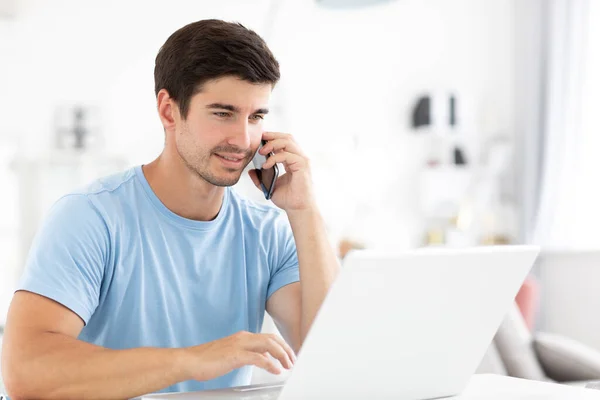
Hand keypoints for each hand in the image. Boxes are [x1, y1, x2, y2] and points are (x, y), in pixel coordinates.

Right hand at [179, 331, 296, 381]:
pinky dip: (269, 363)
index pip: (268, 337)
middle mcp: (243, 338)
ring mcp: (239, 345)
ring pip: (268, 344)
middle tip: (292, 360)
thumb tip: (261, 359)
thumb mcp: (231, 355)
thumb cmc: (206, 360)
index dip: (281, 345)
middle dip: (285, 349)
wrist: (190, 361)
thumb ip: (246, 355)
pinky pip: (258, 358)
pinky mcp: (235, 355)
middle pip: (271, 339)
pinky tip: (275, 370)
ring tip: (287, 364)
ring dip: (281, 354)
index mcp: (242, 337)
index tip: (288, 354)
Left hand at [248, 132, 315, 211]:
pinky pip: (287, 155)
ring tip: (261, 151)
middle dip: (272, 136)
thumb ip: (261, 179)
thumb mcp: (270, 186)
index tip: (260, 139)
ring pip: (288, 142)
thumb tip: (251, 171)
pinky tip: (266, 165)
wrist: (298, 209)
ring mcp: (302, 161)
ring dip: (272, 144)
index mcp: (294, 160)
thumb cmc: (288, 199)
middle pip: (287, 137)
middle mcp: (299, 158)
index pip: (285, 142)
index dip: (273, 138)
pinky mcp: (303, 165)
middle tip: (260, 139)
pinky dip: (275, 158)